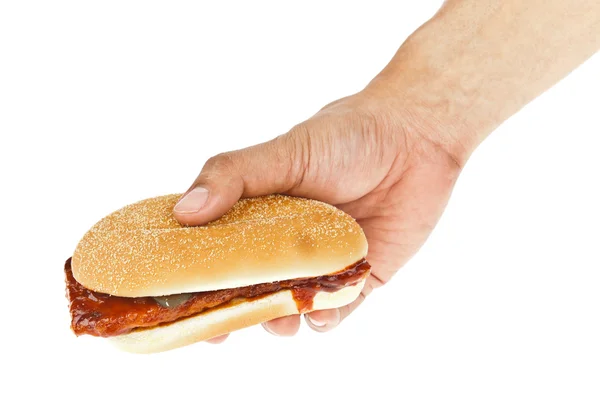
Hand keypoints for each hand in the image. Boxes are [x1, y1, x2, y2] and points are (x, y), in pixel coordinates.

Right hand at [173, 85, 464, 341]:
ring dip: (279, 319)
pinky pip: (337, 308)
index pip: (217, 250)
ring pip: (291, 304)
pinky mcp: (360, 276)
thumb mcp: (284, 152)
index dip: (195, 277)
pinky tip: (321, 314)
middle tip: (221, 331)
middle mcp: (287, 241)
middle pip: (249, 286)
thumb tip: (183, 213)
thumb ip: (235, 176)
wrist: (416, 136)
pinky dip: (327, 317)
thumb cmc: (345, 136)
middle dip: (234, 311)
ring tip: (278, 320)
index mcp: (259, 212)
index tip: (174, 302)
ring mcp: (322, 261)